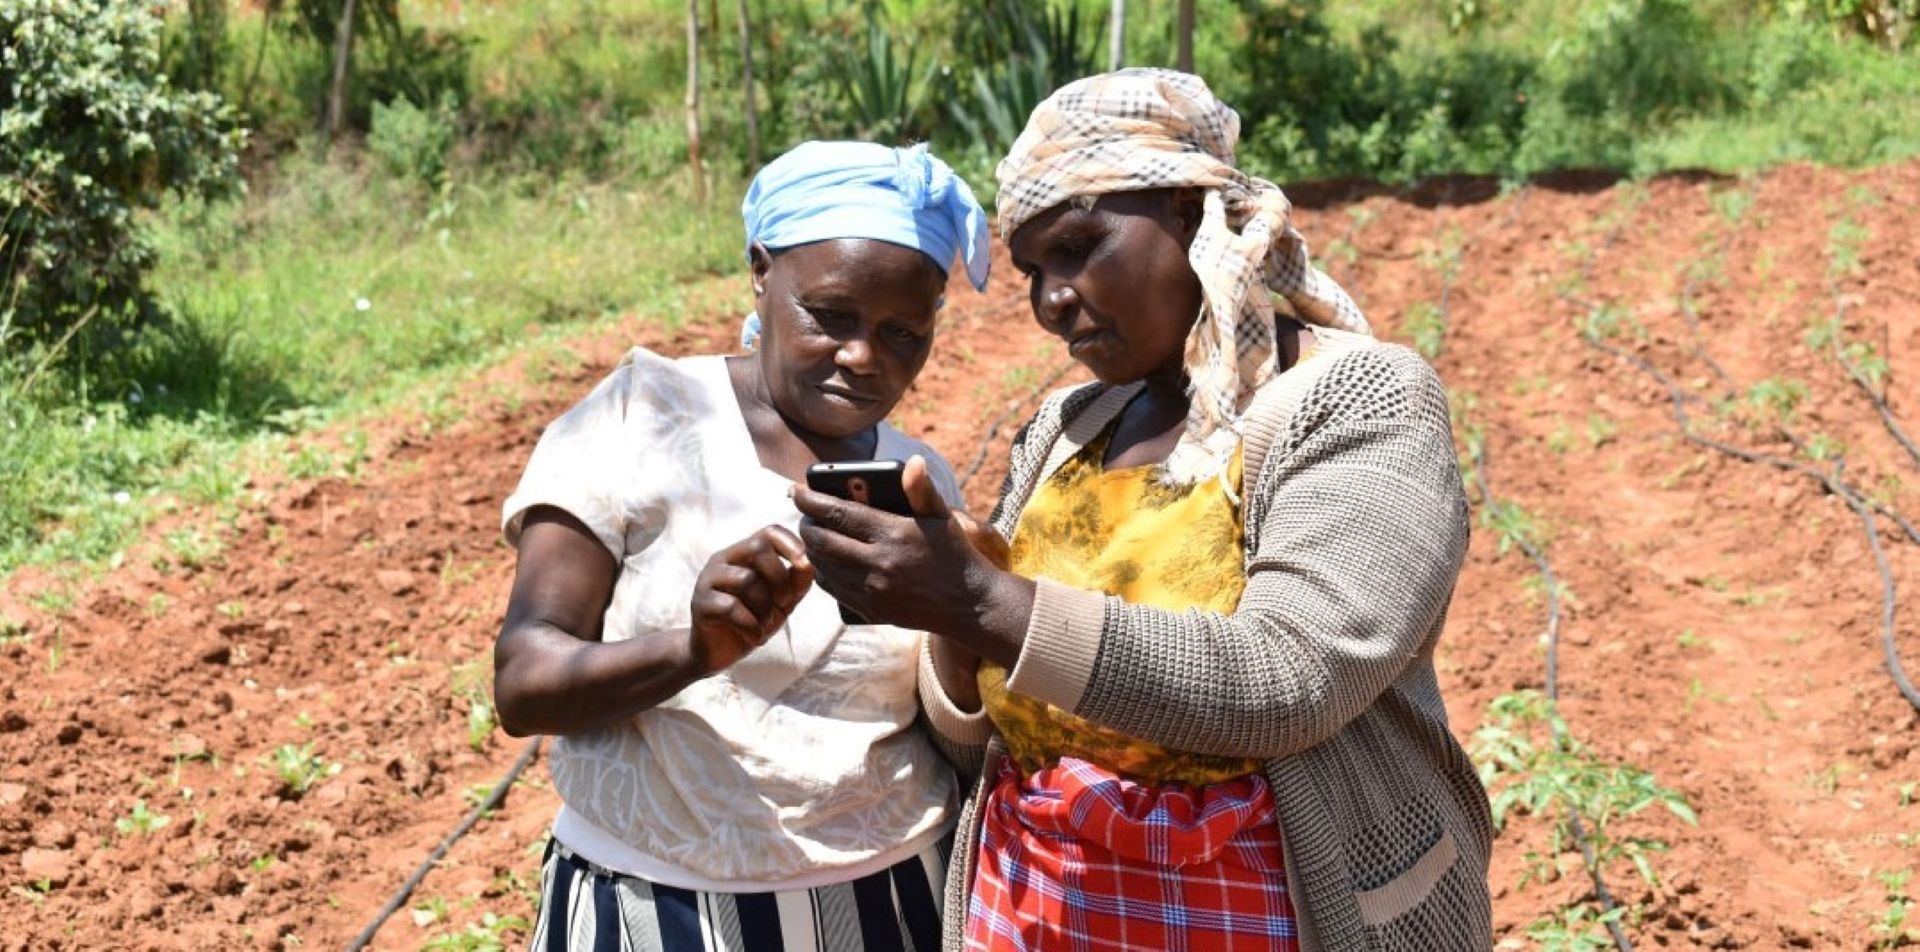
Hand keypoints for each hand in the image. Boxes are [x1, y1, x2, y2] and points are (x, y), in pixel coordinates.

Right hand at [687, 526, 813, 675]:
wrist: (719, 652)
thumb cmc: (752, 620)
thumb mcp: (782, 601)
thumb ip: (797, 581)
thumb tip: (807, 563)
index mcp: (745, 554)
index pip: (770, 532)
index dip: (791, 543)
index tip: (805, 564)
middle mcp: (724, 559)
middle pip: (757, 547)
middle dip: (779, 578)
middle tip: (783, 604)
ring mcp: (708, 579)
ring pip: (746, 578)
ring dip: (765, 607)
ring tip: (765, 625)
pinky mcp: (700, 603)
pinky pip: (731, 607)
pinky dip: (751, 626)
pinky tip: (755, 637)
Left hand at [793, 456, 1031, 663]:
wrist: (971, 605)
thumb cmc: (956, 554)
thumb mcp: (942, 518)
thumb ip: (922, 490)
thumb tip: (914, 461)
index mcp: (894, 533)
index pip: (838, 512)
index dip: (811, 500)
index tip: (796, 490)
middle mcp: (879, 563)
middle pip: (823, 541)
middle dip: (805, 525)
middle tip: (803, 514)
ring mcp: (874, 591)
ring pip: (825, 567)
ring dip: (812, 549)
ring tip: (812, 536)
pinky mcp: (873, 611)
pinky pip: (835, 591)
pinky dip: (824, 574)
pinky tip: (826, 563)